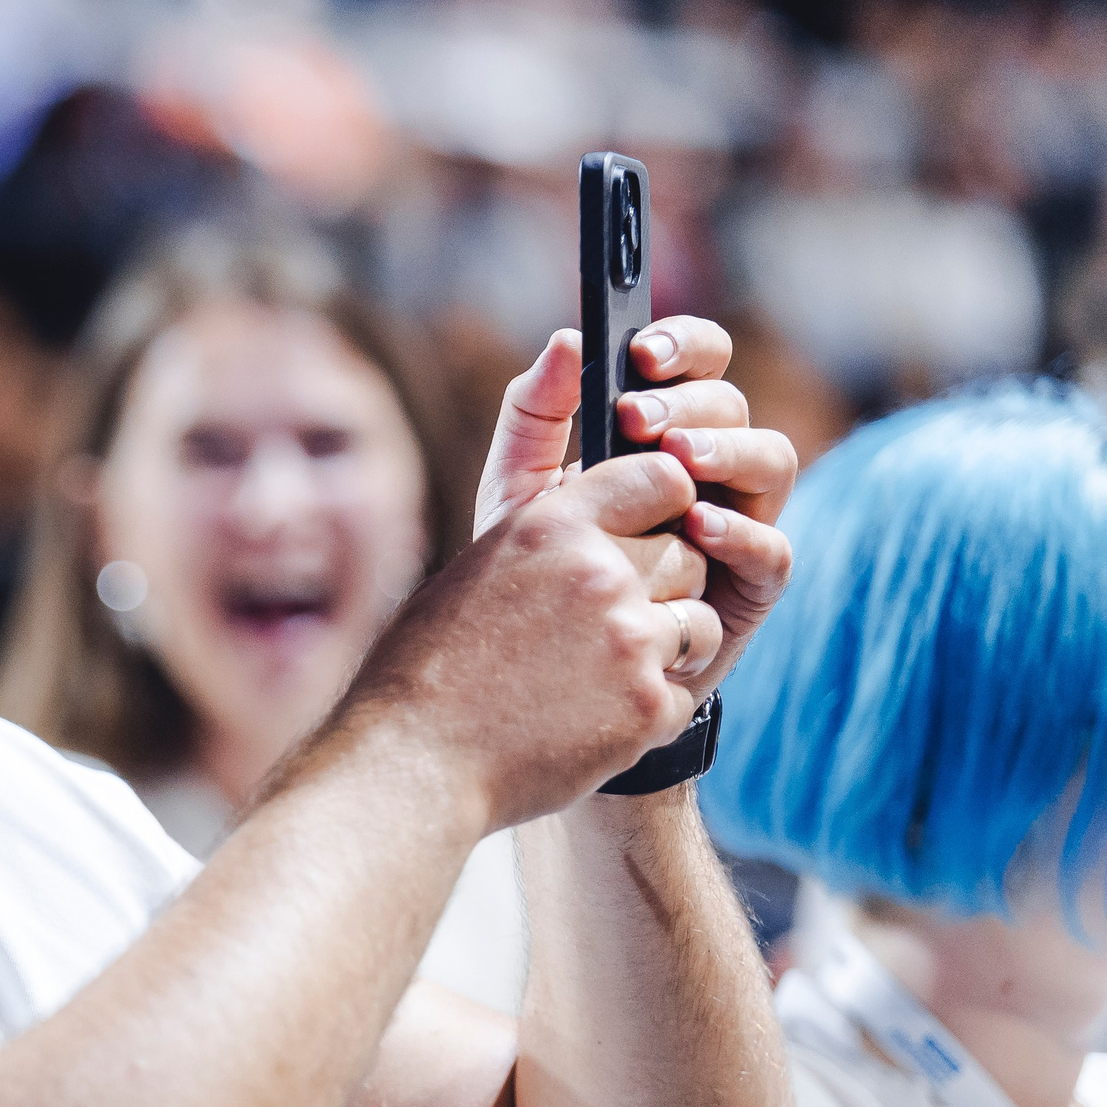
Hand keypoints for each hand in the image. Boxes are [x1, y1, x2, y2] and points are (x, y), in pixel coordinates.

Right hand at [343, 316, 803, 828]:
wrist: (412, 767)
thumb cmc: (432, 660)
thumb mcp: (479, 543)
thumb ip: (534, 448)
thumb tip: (569, 339)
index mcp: (549, 521)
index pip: (662, 475)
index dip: (658, 505)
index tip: (636, 530)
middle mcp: (596, 568)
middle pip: (685, 549)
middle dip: (652, 585)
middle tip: (584, 627)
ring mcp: (628, 637)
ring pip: (694, 613)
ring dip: (657, 642)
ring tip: (585, 673)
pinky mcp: (649, 702)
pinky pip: (687, 680)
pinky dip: (646, 701)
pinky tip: (588, 715)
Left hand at [475, 318, 796, 699]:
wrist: (537, 671)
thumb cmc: (535, 569)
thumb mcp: (519, 488)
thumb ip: (536, 413)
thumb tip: (568, 339)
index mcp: (663, 433)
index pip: (700, 366)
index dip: (684, 346)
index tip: (642, 352)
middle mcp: (711, 470)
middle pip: (734, 408)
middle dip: (689, 403)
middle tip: (637, 415)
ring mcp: (737, 526)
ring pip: (773, 463)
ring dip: (728, 450)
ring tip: (675, 457)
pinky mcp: (746, 590)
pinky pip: (773, 550)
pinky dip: (740, 531)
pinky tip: (695, 523)